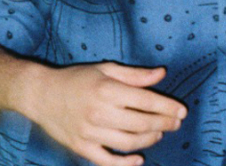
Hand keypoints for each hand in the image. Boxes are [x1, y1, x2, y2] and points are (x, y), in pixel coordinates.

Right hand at [28, 62, 185, 165]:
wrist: (42, 95)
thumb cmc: (78, 79)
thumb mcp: (107, 69)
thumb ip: (136, 74)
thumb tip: (162, 74)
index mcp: (109, 90)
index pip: (146, 101)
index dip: (167, 107)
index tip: (182, 111)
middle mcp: (101, 113)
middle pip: (141, 123)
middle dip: (164, 124)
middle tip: (176, 123)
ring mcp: (90, 133)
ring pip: (128, 142)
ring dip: (149, 140)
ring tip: (160, 134)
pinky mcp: (82, 148)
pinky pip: (107, 161)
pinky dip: (125, 164)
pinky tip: (139, 160)